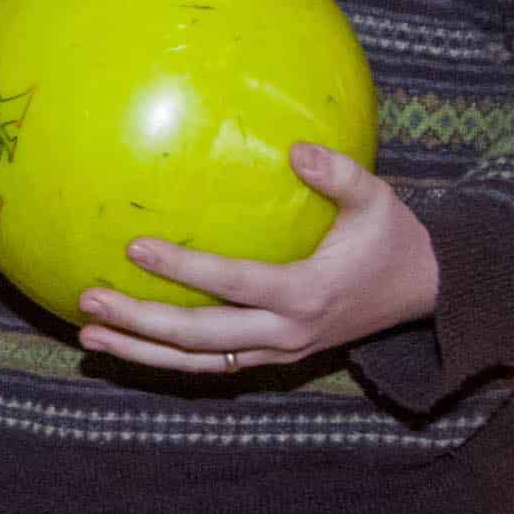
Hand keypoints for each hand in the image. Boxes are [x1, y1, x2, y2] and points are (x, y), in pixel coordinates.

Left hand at [67, 147, 440, 374]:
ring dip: (141, 352)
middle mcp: (286, 334)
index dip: (184, 271)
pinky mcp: (273, 359)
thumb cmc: (393, 239)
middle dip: (141, 322)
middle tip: (88, 297)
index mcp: (306, 293)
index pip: (233, 284)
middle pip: (201, 338)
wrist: (425, 295)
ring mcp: (278, 353)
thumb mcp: (378, 199)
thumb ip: (339, 174)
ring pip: (198, 363)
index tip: (135, 247)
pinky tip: (125, 343)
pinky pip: (211, 365)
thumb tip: (296, 148)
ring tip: (88, 333)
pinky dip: (166, 360)